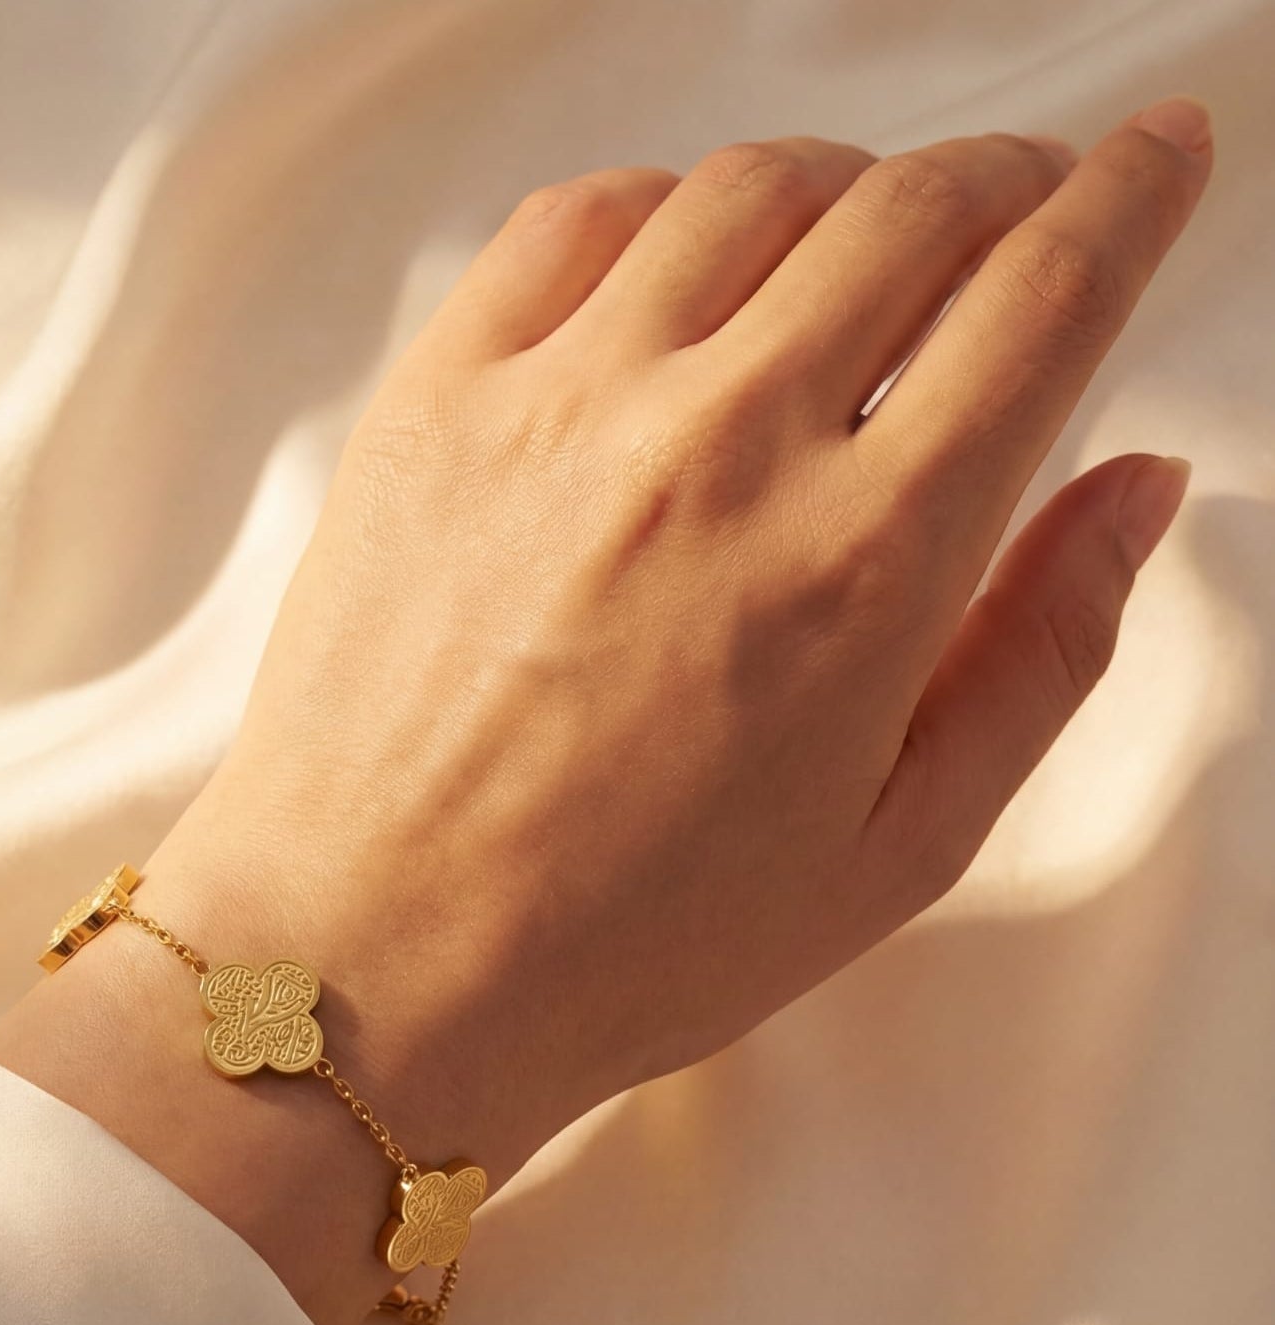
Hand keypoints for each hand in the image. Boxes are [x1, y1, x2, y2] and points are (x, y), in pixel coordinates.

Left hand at [0, 97, 1209, 1324]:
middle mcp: (721, 446)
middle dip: (1005, 178)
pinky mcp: (434, 402)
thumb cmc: (625, 945)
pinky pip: (573, 222)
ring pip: (749, 190)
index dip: (1131, 197)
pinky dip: (663, 206)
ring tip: (856, 243)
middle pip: (913, 208)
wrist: (371, 965)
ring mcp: (562, 406)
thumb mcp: (893, 851)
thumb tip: (1135, 489)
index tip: (1158, 155)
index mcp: (862, 564)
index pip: (1046, 297)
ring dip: (843, 186)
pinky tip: (681, 267)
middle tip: (1021, 200)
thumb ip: (1040, 654)